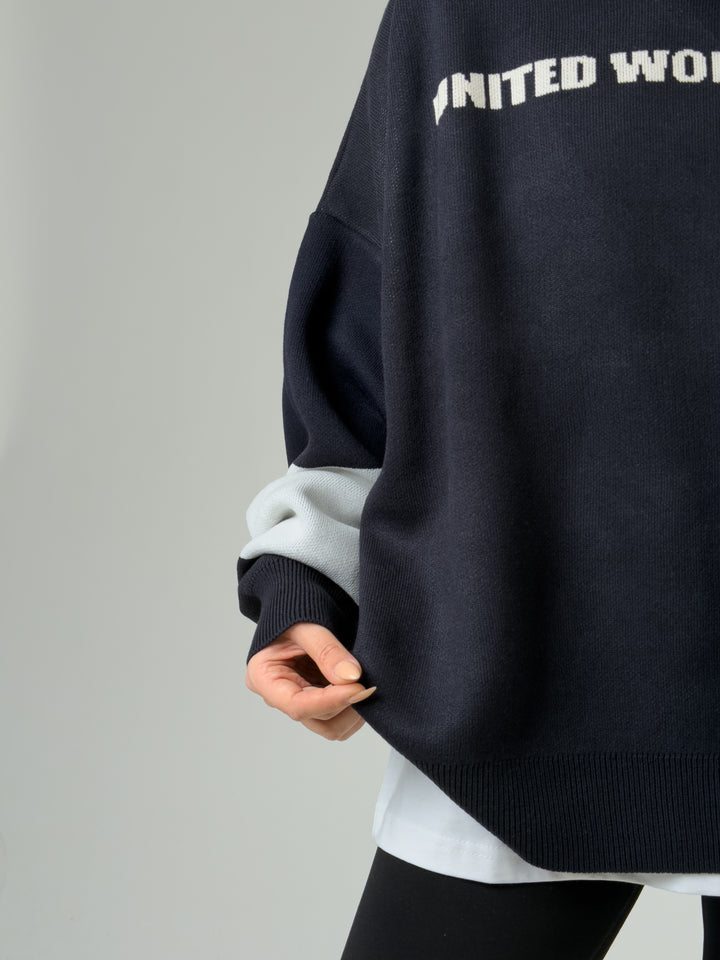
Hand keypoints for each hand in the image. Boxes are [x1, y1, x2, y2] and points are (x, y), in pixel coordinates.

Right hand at [245, 622, 376, 739]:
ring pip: (331, 726)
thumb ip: (326, 650)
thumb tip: (351, 676)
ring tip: (366, 684)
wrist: (298, 603)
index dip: (330, 701)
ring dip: (352, 711)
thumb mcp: (307, 625)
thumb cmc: (294, 612)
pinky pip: (340, 719)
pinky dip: (355, 709)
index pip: (297, 705)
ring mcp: (300, 701)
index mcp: (264, 678)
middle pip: (317, 720)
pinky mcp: (318, 701)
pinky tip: (360, 686)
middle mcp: (279, 696)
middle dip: (346, 706)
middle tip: (369, 684)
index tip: (358, 688)